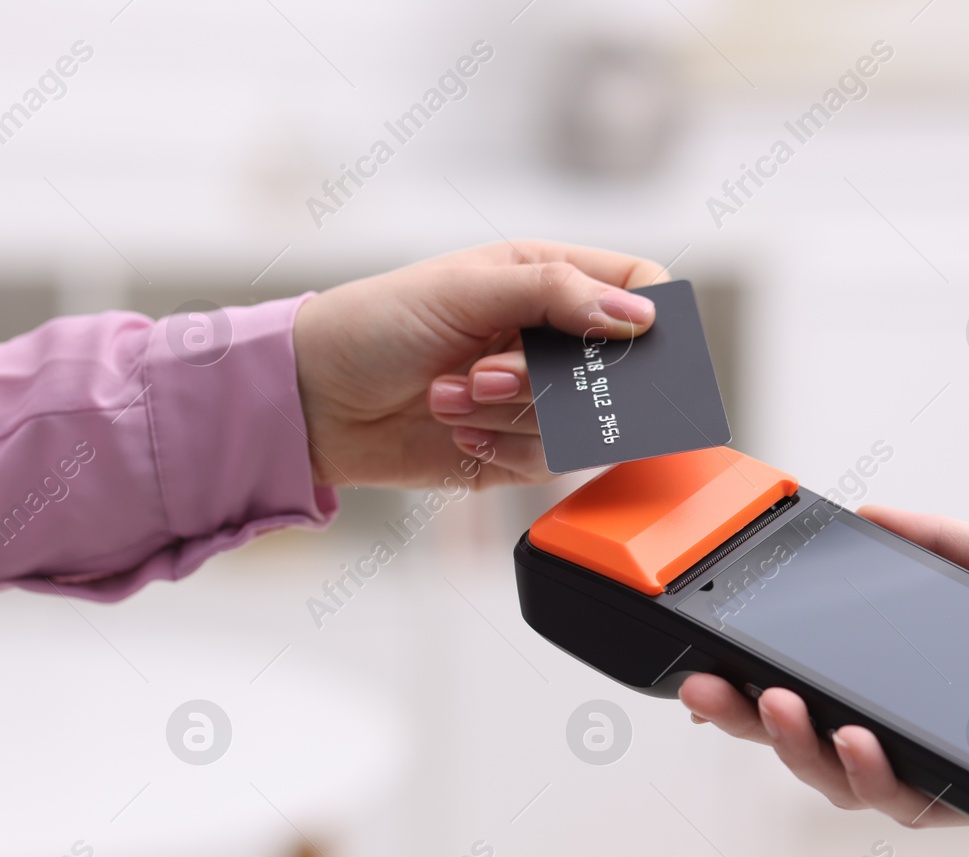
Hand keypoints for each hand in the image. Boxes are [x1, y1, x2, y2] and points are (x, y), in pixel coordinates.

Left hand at [292, 240, 664, 488]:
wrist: (314, 401)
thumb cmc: (373, 325)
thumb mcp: (465, 289)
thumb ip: (556, 294)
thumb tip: (637, 316)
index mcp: (548, 279)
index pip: (638, 287)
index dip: (650, 315)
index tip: (628, 340)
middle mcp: (552, 338)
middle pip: (619, 367)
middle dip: (552, 378)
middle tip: (489, 373)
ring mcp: (541, 396)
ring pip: (584, 420)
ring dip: (512, 413)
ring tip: (450, 395)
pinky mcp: (522, 448)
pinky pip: (550, 460)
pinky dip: (500, 445)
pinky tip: (456, 427)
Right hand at [679, 505, 968, 835]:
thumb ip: (947, 544)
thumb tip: (872, 514)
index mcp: (924, 672)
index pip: (824, 677)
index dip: (760, 673)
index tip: (709, 653)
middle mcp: (925, 727)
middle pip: (811, 735)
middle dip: (748, 718)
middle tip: (705, 693)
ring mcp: (951, 771)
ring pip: (845, 780)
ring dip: (799, 749)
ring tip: (780, 709)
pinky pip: (909, 804)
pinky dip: (872, 777)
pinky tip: (855, 745)